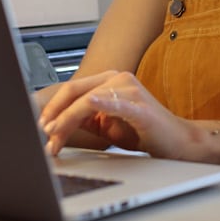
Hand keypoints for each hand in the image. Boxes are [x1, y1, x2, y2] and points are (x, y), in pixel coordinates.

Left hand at [38, 70, 197, 160]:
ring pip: (88, 101)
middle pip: (75, 92)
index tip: (42, 127)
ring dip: (67, 121)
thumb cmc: (144, 131)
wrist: (177, 141)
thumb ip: (86, 118)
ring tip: (56, 138)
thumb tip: (57, 123)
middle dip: (54, 115)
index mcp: (110, 80)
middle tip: (43, 134)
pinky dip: (101, 104)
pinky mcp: (140, 106)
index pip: (73, 90)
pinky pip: (116, 102)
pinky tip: (90, 105)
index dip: (53, 108)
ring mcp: (130, 90)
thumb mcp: (107, 123)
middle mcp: (119, 79)